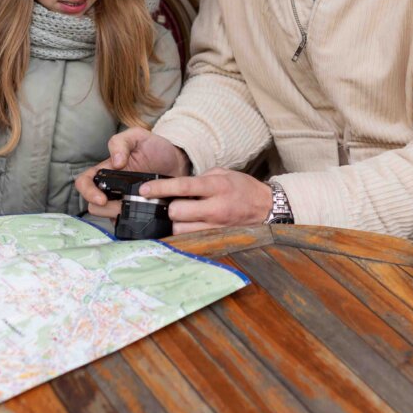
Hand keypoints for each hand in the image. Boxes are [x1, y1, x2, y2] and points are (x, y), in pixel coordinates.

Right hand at [75, 127, 190, 218]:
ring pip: (109, 217)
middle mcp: (112, 189)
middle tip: (123, 205)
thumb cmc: (156, 148)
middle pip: (94, 206)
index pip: (85, 183)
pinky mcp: (137, 213)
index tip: (102, 199)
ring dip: (118, 215)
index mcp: (107, 171)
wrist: (179, 162)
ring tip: (135, 208)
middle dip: (106, 208)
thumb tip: (114, 163)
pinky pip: (128, 225)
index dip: (87, 192)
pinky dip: (132, 224)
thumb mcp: (137, 136)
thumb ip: (121, 142)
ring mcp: (124, 202)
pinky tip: (143, 216)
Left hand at [140, 168, 272, 234]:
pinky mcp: (217, 239)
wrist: (268, 208)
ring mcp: (217, 227)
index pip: (183, 187)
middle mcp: (216, 208)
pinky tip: (187, 226)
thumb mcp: (224, 174)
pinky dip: (185, 232)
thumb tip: (177, 186)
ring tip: (180, 215)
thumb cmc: (243, 188)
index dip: (160, 189)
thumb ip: (200, 178)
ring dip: (175, 222)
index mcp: (216, 186)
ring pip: (181, 230)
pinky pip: (191, 239)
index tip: (144, 190)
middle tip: (168, 203)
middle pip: (177, 213)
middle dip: (169, 208)